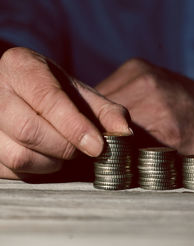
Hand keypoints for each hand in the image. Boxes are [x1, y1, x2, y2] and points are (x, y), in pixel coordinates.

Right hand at [0, 47, 131, 178]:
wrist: (21, 94)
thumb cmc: (55, 94)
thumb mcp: (81, 94)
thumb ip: (105, 110)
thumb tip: (124, 131)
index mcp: (21, 66)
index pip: (48, 98)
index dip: (75, 126)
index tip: (98, 146)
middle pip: (30, 130)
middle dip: (66, 147)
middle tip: (83, 148)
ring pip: (18, 156)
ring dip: (51, 163)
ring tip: (64, 151)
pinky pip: (9, 171)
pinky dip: (35, 171)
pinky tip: (46, 157)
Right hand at [96, 59, 193, 160]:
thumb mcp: (183, 160)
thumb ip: (145, 161)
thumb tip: (110, 163)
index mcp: (158, 115)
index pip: (108, 135)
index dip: (99, 149)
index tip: (95, 160)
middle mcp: (145, 86)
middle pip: (99, 115)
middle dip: (95, 133)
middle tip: (95, 149)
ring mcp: (140, 71)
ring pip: (100, 100)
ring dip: (97, 117)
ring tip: (103, 133)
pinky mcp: (136, 66)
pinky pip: (108, 89)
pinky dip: (107, 105)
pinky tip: (113, 118)